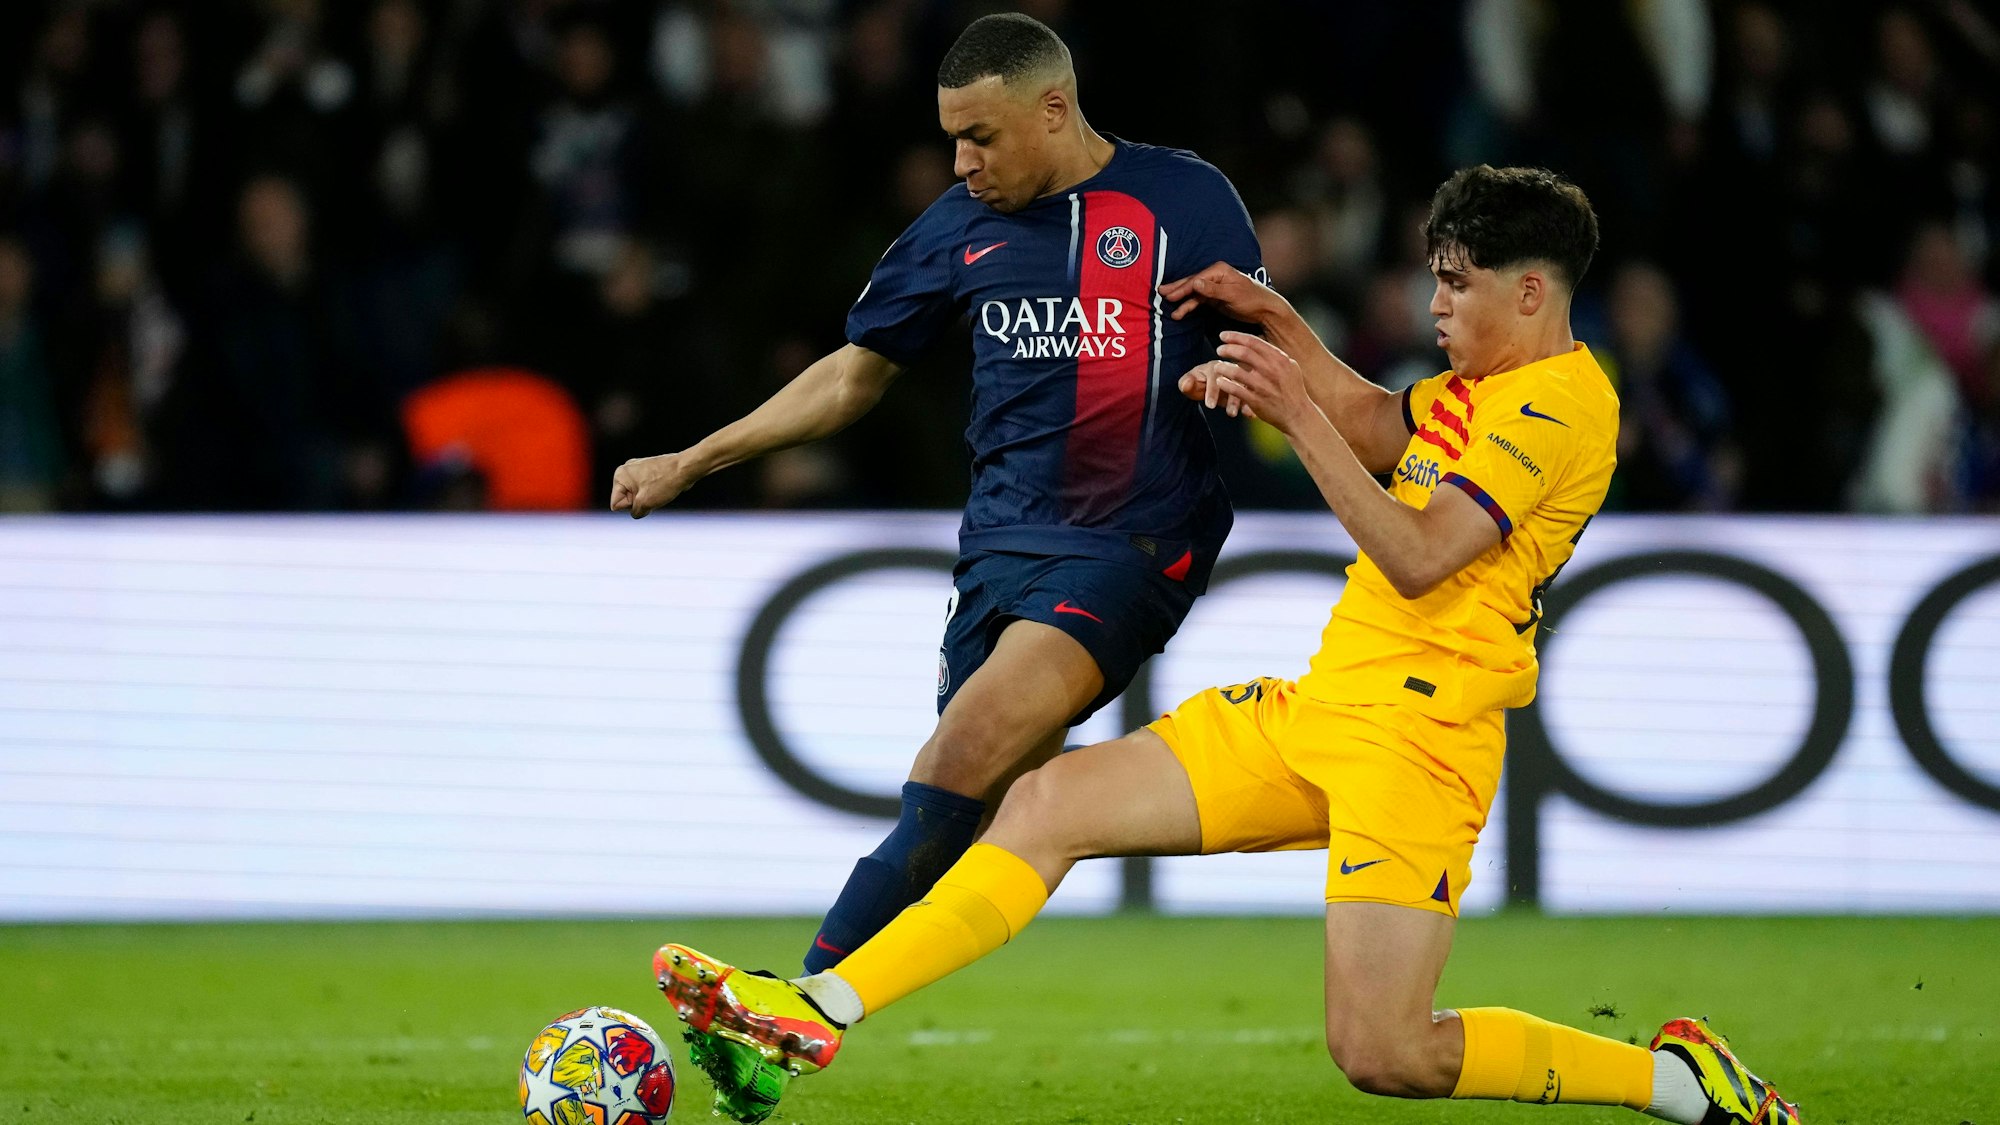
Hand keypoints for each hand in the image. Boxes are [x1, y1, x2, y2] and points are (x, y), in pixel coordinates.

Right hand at [610, 452, 701, 517]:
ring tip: (658, 491)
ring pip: (637, 495)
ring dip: (647, 499)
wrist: (685, 469)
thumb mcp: (645, 504)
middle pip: (626, 499)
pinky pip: (646, 490)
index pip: (616, 504)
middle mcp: (626, 470)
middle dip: (639, 502)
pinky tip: (662, 488)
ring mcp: (638, 469)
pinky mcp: (649, 471)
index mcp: (620, 475)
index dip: (631, 506)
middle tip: (652, 495)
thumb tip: (637, 512)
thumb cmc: (665, 483)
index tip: (644, 497)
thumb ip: (635, 512)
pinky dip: (653, 493)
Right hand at [1158, 261, 1286, 323]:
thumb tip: (1195, 283)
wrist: (1265, 310)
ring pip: (1193, 293)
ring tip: (1167, 306)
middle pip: (1191, 283)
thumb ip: (1213, 290)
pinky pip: (1198, 301)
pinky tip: (1180, 312)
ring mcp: (1214, 287)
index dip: (1182, 288)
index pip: (1196, 279)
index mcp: (1219, 270)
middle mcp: (1215, 276)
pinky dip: (1189, 306)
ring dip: (1181, 301)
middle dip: (1176, 289)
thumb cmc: (1252, 299)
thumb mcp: (1232, 294)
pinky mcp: (1214, 298)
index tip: (1169, 295)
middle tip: (1160, 293)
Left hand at [1178, 361, 1251, 417]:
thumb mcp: (1191, 383)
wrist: (1209, 387)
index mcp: (1214, 366)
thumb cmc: (1199, 384)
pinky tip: (1250, 415)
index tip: (1210, 405)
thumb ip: (1186, 384)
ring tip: (1240, 414)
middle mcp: (1230, 369)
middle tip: (1230, 413)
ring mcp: (1240, 377)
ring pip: (1245, 387)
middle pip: (1234, 380)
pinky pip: (1252, 393)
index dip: (1212, 391)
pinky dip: (1252, 404)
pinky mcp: (1247, 387)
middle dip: (1232, 398)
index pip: (1214, 376)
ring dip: (1243, 401)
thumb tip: (1186, 384)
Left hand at [1209, 331, 1320, 436]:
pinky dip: (1224, 384)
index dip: (1235, 337)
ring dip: (1222, 367)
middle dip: (1227, 349)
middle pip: (1243, 353)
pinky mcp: (1256, 401)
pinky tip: (1219, 381)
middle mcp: (1271, 370)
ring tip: (1217, 367)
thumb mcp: (1290, 367)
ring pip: (1236, 371)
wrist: (1298, 414)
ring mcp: (1263, 386)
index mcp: (1279, 359)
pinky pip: (1235, 390)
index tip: (1223, 335)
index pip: (1253, 342)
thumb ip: (1274, 355)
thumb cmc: (1293, 389)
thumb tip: (1257, 343)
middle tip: (1219, 349)